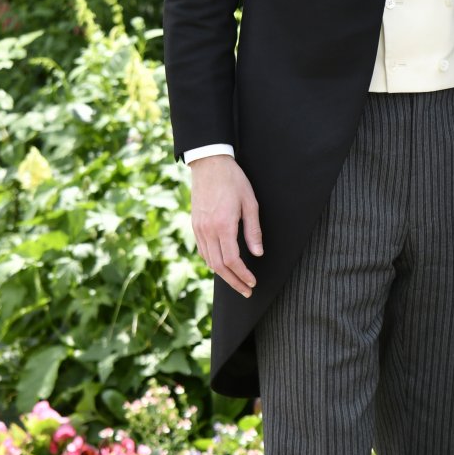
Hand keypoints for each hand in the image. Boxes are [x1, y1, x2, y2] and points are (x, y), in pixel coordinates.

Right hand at [190, 156, 262, 297]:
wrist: (209, 163)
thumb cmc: (233, 180)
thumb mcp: (250, 203)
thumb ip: (253, 230)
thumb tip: (258, 253)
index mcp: (223, 225)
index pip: (232, 260)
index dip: (243, 275)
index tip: (253, 282)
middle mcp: (208, 230)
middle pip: (219, 266)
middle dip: (234, 281)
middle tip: (247, 291)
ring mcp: (199, 228)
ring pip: (209, 260)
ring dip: (223, 275)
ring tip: (237, 282)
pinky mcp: (195, 224)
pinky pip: (202, 250)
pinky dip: (212, 262)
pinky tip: (222, 265)